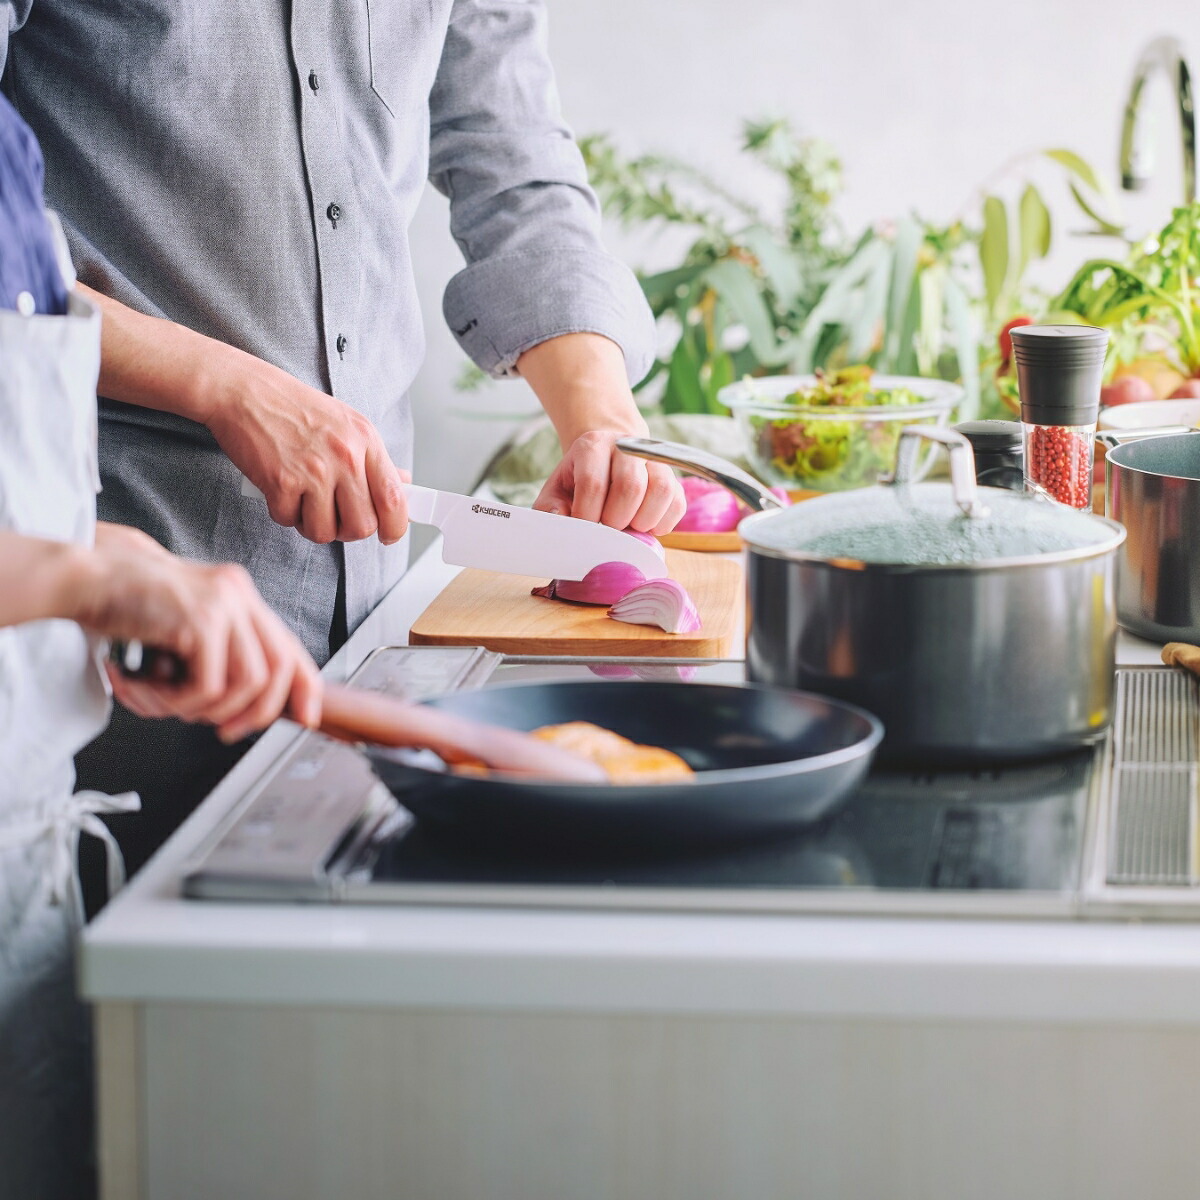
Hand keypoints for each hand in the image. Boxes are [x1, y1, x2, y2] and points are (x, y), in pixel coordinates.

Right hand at [72, 524, 323, 742]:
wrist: (85, 578)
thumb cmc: (125, 607)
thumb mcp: (184, 628)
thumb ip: (217, 653)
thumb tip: (247, 707)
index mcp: (240, 597)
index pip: (289, 647)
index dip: (303, 688)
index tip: (304, 719)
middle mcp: (239, 595)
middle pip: (278, 670)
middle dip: (255, 714)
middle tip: (223, 732)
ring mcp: (223, 604)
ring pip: (245, 685)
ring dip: (201, 710)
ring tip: (159, 702)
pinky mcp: (202, 619)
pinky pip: (208, 687)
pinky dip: (177, 702)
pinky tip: (143, 689)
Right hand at [201, 350, 408, 545]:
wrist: (245, 391)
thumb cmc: (295, 408)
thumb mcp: (346, 423)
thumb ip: (374, 458)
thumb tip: (403, 483)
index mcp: (365, 441)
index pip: (394, 499)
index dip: (395, 527)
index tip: (387, 535)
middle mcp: (344, 456)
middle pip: (362, 525)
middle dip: (347, 531)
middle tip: (334, 516)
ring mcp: (313, 470)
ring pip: (325, 532)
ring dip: (313, 524)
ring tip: (304, 499)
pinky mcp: (281, 481)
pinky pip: (289, 521)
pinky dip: (283, 512)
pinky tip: (280, 489)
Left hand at [515, 333, 685, 533]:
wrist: (606, 457)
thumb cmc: (578, 481)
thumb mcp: (556, 490)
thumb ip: (550, 508)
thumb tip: (561, 522)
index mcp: (592, 445)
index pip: (593, 484)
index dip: (588, 515)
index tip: (584, 528)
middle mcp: (627, 445)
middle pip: (630, 486)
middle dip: (617, 519)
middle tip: (608, 528)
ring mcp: (654, 459)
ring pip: (661, 490)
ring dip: (643, 520)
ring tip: (628, 527)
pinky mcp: (673, 476)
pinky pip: (678, 502)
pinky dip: (663, 522)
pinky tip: (645, 525)